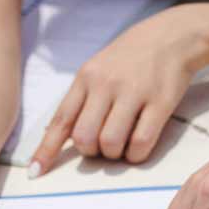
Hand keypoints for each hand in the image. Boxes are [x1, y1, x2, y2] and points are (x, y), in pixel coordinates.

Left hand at [27, 6, 208, 175]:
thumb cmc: (131, 56)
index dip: (46, 150)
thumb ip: (81, 98)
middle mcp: (106, 85)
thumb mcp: (98, 68)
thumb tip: (58, 133)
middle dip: (91, 152)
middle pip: (84, 137)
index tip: (35, 172)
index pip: (61, 120)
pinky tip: (138, 147)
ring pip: (110, 143)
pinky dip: (136, 155)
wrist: (173, 36)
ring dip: (114, 154)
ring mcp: (134, 93)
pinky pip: (141, 142)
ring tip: (123, 144)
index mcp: (86, 77)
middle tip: (102, 146)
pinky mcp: (160, 103)